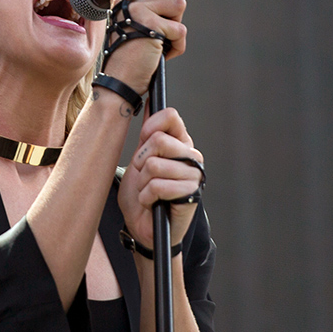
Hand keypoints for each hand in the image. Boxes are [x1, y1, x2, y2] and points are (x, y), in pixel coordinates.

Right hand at [99, 0, 188, 93]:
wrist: (120, 82)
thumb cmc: (131, 56)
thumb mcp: (134, 25)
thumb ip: (146, 6)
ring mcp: (135, 10)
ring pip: (177, 5)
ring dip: (176, 27)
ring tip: (160, 43)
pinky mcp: (148, 26)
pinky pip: (180, 31)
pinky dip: (177, 46)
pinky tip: (161, 54)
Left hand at [118, 106, 203, 250]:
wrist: (143, 228)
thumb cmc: (141, 195)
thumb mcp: (139, 160)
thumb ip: (147, 134)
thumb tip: (150, 102)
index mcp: (180, 143)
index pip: (171, 116)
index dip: (151, 126)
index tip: (143, 139)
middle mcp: (190, 156)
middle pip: (158, 140)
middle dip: (141, 161)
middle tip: (143, 175)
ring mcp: (193, 175)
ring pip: (155, 165)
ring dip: (143, 182)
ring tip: (148, 191)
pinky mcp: (191, 194)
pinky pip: (159, 185)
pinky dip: (147, 196)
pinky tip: (152, 203)